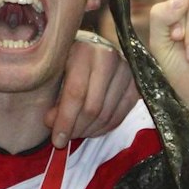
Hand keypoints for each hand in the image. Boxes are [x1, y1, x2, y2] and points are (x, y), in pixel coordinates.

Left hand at [46, 31, 137, 147]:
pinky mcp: (136, 82)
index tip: (57, 140)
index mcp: (83, 50)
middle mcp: (108, 57)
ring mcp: (126, 69)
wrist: (91, 48)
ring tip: (75, 133)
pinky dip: (104, 128)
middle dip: (76, 129)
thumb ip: (52, 97)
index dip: (65, 121)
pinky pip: (121, 115)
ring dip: (89, 131)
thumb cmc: (67, 60)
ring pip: (107, 114)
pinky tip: (90, 130)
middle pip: (93, 107)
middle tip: (64, 138)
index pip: (76, 93)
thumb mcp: (54, 72)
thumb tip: (52, 123)